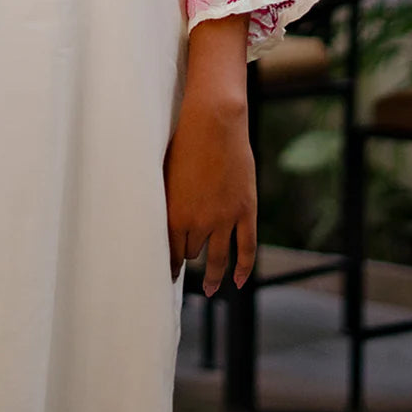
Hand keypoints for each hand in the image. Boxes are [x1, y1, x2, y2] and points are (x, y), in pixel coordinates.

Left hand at [163, 91, 256, 295]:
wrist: (214, 123)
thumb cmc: (183, 142)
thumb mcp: (166, 175)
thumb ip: (168, 202)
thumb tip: (165, 222)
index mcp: (174, 214)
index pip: (170, 251)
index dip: (168, 264)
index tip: (166, 272)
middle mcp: (198, 223)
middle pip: (191, 251)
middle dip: (186, 257)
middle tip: (183, 267)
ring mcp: (225, 219)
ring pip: (216, 258)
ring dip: (212, 275)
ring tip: (209, 288)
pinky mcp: (245, 211)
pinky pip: (246, 249)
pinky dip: (243, 268)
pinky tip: (238, 282)